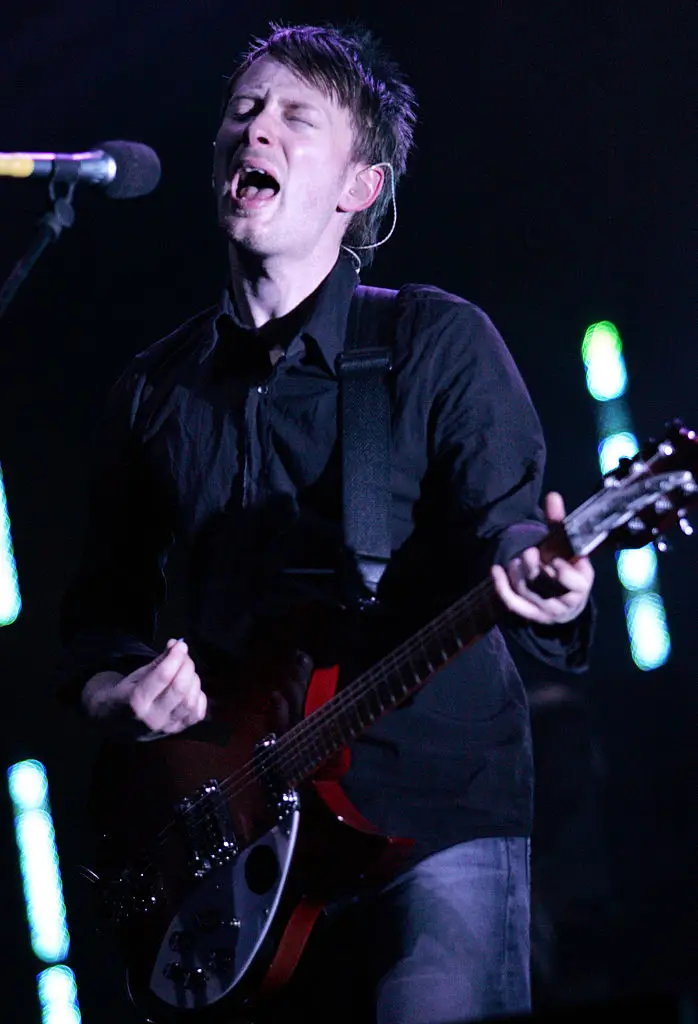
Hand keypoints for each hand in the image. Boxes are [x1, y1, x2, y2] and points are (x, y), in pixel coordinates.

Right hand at [83, 638, 206, 735]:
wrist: (118, 721)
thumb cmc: (128, 692)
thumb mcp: (138, 674)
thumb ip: (159, 660)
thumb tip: (177, 644)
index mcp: (137, 701)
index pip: (163, 676)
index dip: (176, 657)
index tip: (180, 645)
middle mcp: (153, 717)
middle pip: (180, 688)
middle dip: (187, 666)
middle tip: (184, 656)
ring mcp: (167, 727)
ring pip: (191, 700)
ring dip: (194, 680)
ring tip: (186, 672)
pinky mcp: (178, 731)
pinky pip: (198, 713)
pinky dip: (199, 697)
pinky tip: (191, 689)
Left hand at [490, 492, 593, 624]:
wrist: (567, 599)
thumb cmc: (569, 568)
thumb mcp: (569, 547)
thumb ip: (560, 523)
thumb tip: (552, 496)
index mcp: (581, 585)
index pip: (573, 584)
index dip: (563, 572)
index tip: (556, 560)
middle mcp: (564, 602)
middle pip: (545, 586)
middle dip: (534, 568)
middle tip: (529, 552)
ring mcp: (545, 610)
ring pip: (526, 592)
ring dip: (518, 572)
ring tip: (517, 558)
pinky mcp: (529, 613)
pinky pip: (512, 603)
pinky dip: (501, 587)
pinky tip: (496, 570)